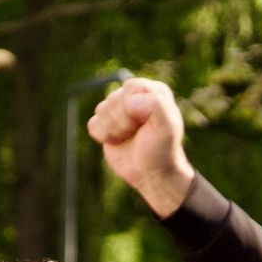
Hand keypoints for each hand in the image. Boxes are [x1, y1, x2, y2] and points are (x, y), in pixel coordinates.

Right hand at [88, 78, 197, 217]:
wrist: (152, 174)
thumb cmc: (162, 150)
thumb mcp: (168, 128)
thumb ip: (157, 107)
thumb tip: (131, 102)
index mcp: (152, 91)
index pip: (131, 87)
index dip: (133, 108)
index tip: (145, 123)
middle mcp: (134, 96)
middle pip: (113, 99)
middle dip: (123, 121)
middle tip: (138, 133)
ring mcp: (118, 109)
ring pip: (101, 110)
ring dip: (114, 130)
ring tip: (129, 137)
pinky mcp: (105, 123)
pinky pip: (93, 124)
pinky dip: (104, 136)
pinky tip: (118, 141)